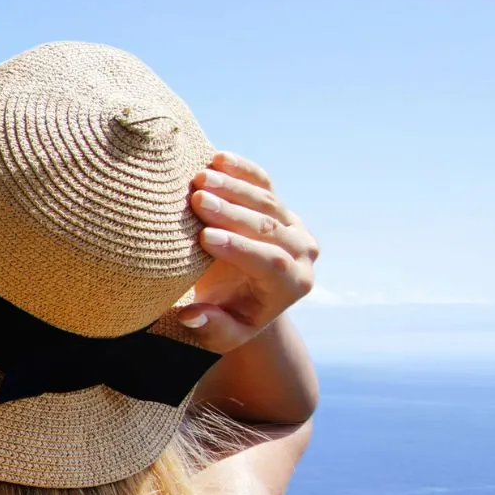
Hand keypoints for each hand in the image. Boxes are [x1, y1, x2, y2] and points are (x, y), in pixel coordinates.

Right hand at [175, 153, 319, 352]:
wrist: (245, 300)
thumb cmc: (228, 320)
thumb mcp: (220, 336)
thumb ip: (211, 328)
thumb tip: (192, 315)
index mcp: (293, 286)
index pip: (271, 263)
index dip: (240, 249)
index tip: (205, 238)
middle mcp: (302, 253)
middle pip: (270, 228)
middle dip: (232, 213)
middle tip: (197, 200)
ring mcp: (294, 225)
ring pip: (268, 201)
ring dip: (233, 187)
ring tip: (201, 178)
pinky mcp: (280, 206)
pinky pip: (264, 183)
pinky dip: (242, 170)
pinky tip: (218, 158)